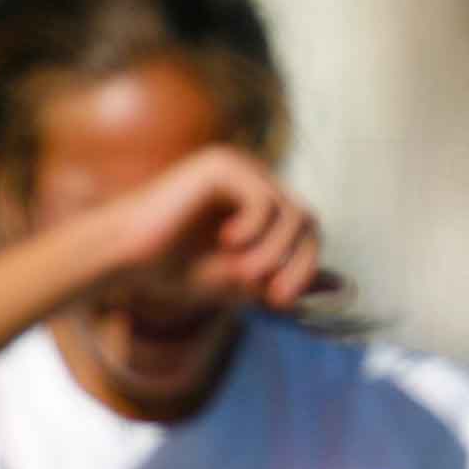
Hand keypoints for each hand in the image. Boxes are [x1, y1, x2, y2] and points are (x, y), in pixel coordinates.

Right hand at [104, 145, 324, 312]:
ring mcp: (237, 169)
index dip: (305, 269)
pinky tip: (227, 243)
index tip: (280, 302)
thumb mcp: (242, 282)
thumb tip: (343, 286)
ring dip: (275, 254)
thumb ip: (287, 277)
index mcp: (259, 206)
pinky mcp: (221, 165)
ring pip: (291, 212)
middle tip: (273, 296)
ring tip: (243, 273)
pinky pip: (264, 200)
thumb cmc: (175, 272)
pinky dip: (255, 231)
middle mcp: (253, 182)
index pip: (308, 232)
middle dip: (297, 264)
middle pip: (308, 221)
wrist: (125, 260)